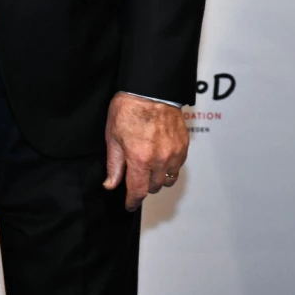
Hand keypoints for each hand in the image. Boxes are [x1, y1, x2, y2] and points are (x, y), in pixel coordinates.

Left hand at [104, 92, 188, 210]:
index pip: (138, 191)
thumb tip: (111, 184)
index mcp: (140, 158)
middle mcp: (159, 160)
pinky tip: (160, 157)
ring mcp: (174, 154)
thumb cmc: (128, 108)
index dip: (132, 201)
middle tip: (135, 175)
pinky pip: (177, 168)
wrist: (150, 90)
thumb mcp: (113, 136)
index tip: (129, 205)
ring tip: (148, 167)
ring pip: (167, 180)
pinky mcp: (183, 147)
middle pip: (153, 187)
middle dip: (142, 185)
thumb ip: (114, 164)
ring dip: (157, 178)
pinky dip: (169, 168)